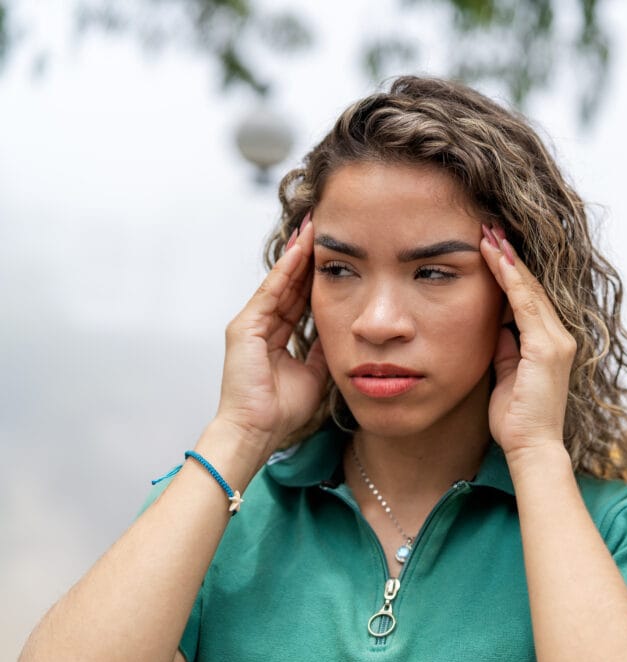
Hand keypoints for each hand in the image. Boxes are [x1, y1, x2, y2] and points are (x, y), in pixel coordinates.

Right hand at [214, 214, 328, 460]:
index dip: (317, 276)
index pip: (301, 299)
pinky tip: (301, 250)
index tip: (336, 255)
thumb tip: (346, 332)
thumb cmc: (283, 412)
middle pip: (290, 284)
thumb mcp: (315, 374)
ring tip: (315, 229)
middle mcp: (262, 326)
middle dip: (308, 258)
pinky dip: (286, 269)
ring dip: (299, 255)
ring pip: (280, 281)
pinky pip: (270, 291)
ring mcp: (251, 324)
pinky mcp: (244, 326)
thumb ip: (325, 349)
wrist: (256, 431)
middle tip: (326, 229)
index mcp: (277, 338)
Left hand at [480, 225, 575, 463]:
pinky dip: (512, 281)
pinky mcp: (548, 348)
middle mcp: (559, 337)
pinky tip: (498, 260)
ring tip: (488, 235)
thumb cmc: (516, 419)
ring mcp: (557, 341)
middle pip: (531, 287)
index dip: (511, 271)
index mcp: (549, 343)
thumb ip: (505, 349)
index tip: (491, 246)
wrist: (531, 448)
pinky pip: (527, 306)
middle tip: (488, 228)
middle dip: (509, 256)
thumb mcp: (506, 374)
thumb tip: (495, 327)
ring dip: (508, 261)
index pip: (528, 297)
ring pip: (529, 290)